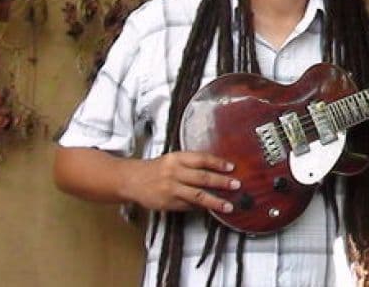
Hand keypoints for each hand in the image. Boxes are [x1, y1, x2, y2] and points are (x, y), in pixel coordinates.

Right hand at [123, 151, 239, 213]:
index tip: (232, 167)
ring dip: (215, 201)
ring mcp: (171, 189)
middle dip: (221, 182)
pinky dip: (201, 208)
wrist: (132, 180)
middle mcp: (174, 172)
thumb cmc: (157, 169)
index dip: (218, 163)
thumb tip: (218, 171)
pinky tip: (212, 210)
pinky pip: (189, 206)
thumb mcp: (174, 160)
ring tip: (229, 206)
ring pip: (197, 195)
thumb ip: (192, 164)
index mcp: (177, 158)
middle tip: (237, 185)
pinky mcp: (168, 203)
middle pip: (202, 177)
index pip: (202, 159)